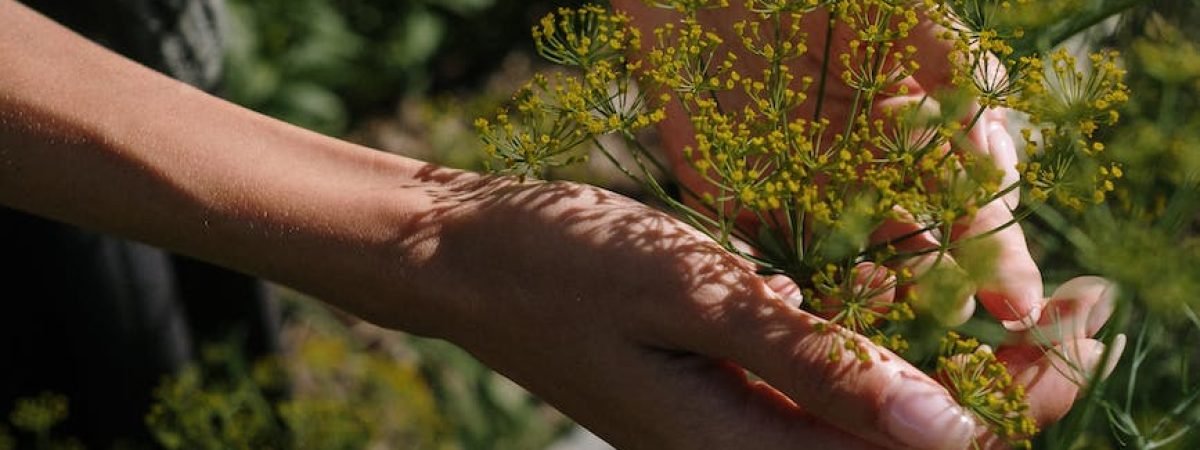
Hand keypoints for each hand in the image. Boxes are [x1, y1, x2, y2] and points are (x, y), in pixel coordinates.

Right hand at [379, 168, 1117, 449]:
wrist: (468, 259)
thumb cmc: (565, 266)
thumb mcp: (696, 299)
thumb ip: (816, 366)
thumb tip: (947, 429)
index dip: (1014, 404)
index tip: (1082, 333)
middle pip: (901, 446)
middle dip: (1005, 388)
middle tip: (1078, 312)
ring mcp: (730, 428)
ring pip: (868, 419)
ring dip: (949, 366)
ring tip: (1017, 307)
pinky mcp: (721, 394)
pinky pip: (822, 388)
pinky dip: (879, 351)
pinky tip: (906, 303)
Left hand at [613, 0, 1041, 327]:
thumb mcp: (896, 14)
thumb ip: (948, 57)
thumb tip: (995, 114)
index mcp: (920, 136)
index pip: (974, 206)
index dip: (998, 254)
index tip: (1016, 304)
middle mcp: (873, 177)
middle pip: (923, 254)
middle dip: (943, 292)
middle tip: (955, 319)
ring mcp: (810, 198)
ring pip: (856, 271)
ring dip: (877, 300)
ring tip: (889, 318)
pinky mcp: (744, 207)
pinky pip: (777, 265)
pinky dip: (799, 292)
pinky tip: (818, 305)